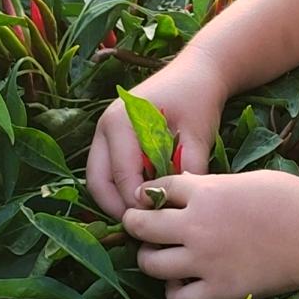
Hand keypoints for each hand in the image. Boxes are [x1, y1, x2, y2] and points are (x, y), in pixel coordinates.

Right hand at [85, 46, 229, 220]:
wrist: (199, 71)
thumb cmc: (198, 99)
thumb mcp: (198, 134)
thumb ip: (188, 169)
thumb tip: (179, 207)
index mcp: (120, 121)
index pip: (122, 177)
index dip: (139, 204)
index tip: (160, 220)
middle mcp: (105, 125)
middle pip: (98, 182)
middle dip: (119, 208)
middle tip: (146, 226)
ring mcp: (105, 130)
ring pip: (99, 178)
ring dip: (118, 199)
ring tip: (147, 215)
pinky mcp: (113, 135)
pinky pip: (108, 169)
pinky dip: (121, 186)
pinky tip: (147, 196)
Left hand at [122, 170, 298, 298]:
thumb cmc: (289, 198)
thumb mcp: (246, 179)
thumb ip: (213, 185)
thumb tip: (192, 188)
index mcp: (205, 192)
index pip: (159, 188)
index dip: (149, 192)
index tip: (145, 197)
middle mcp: (196, 226)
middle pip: (143, 225)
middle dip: (134, 223)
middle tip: (135, 223)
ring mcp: (205, 260)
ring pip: (152, 264)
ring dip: (149, 257)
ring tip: (156, 254)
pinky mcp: (218, 290)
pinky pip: (177, 297)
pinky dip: (174, 290)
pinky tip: (183, 282)